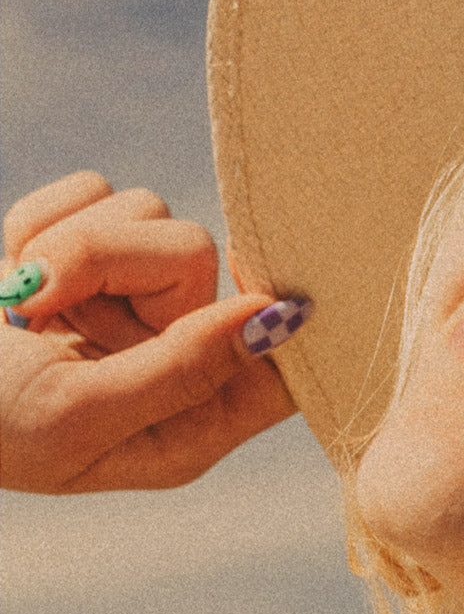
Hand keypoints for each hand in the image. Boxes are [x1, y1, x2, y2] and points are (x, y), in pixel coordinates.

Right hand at [1, 171, 302, 492]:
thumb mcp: (79, 415)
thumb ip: (184, 369)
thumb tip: (278, 319)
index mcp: (190, 422)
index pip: (286, 366)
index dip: (278, 313)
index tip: (240, 278)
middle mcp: (174, 357)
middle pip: (197, 256)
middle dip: (109, 259)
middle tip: (41, 303)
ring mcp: (131, 300)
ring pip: (147, 212)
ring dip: (64, 244)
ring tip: (17, 301)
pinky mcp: (86, 253)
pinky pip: (93, 191)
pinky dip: (37, 219)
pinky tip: (7, 271)